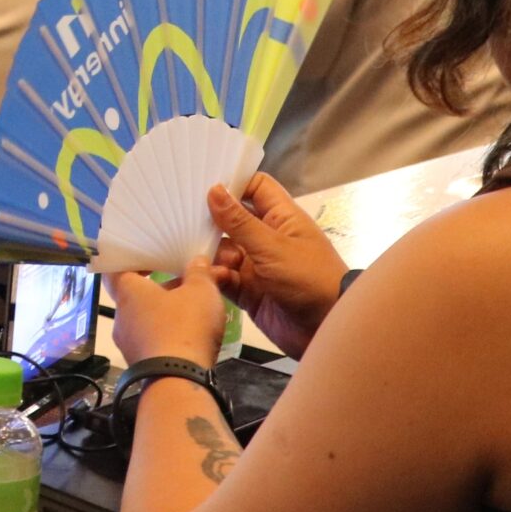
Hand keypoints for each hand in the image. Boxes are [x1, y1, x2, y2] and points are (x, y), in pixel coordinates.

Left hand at [111, 256, 229, 367]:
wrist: (178, 381)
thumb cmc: (184, 326)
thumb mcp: (201, 292)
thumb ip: (199, 273)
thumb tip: (198, 261)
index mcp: (128, 293)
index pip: (116, 269)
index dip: (131, 261)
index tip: (149, 256)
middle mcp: (121, 317)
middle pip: (137, 295)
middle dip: (160, 288)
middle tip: (184, 282)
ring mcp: (128, 344)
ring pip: (145, 319)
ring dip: (166, 312)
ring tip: (194, 308)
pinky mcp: (140, 364)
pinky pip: (152, 341)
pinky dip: (167, 334)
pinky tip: (190, 335)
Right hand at [208, 175, 348, 359]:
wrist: (326, 329)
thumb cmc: (308, 279)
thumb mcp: (272, 247)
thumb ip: (239, 221)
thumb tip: (215, 189)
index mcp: (280, 218)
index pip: (255, 187)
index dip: (234, 182)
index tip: (204, 182)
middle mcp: (267, 237)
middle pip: (233, 219)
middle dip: (212, 220)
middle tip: (184, 217)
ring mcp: (257, 264)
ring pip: (224, 250)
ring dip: (212, 252)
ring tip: (201, 255)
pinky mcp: (249, 291)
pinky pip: (225, 277)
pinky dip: (216, 277)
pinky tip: (212, 278)